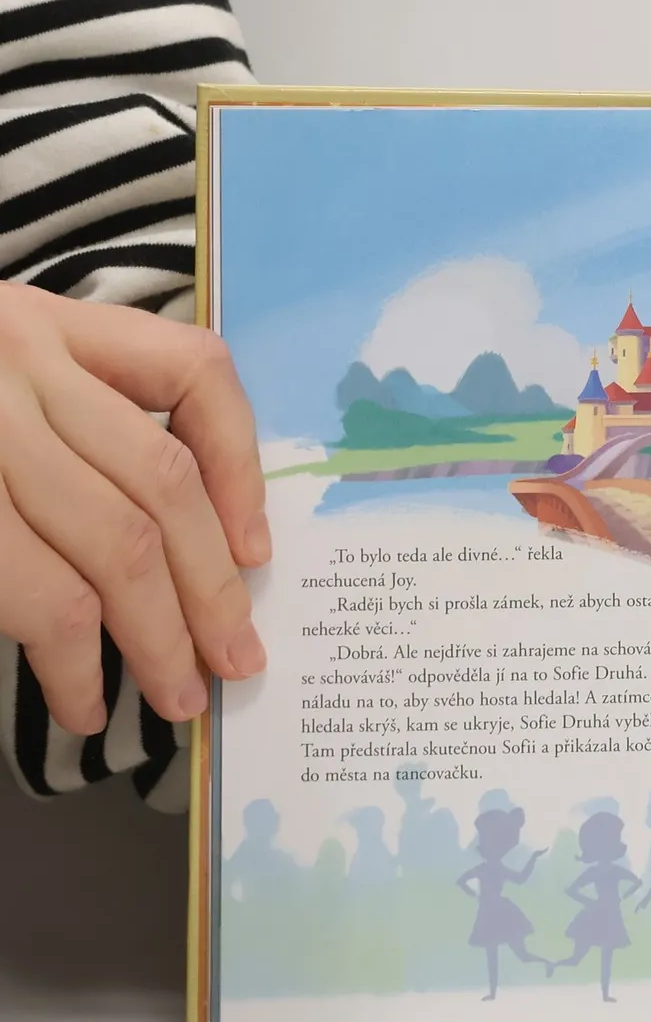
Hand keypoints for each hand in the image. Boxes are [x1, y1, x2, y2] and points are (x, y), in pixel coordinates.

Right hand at [0, 285, 268, 731]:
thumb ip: (70, 426)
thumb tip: (193, 547)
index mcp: (46, 323)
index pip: (194, 371)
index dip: (242, 464)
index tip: (257, 549)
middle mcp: (18, 365)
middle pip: (163, 483)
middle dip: (211, 587)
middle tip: (238, 662)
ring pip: (113, 543)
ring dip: (159, 636)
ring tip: (180, 696)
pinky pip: (40, 593)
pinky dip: (73, 658)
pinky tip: (84, 698)